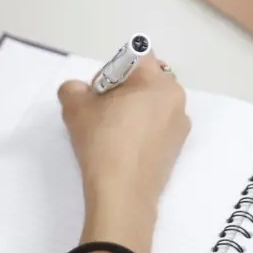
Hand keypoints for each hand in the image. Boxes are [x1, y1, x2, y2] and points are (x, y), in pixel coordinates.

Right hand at [58, 55, 189, 252]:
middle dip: (124, 90)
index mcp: (159, 82)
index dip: (113, 70)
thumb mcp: (76, 108)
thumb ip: (73, 89)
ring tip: (112, 134)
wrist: (122, 195)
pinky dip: (142, 131)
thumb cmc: (103, 143)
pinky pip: (157, 128)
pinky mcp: (177, 150)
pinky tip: (124, 149)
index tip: (99, 93)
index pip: (137, 57)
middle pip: (147, 81)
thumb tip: (78, 91)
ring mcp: (180, 127)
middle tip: (102, 113)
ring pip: (153, 105)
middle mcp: (176, 99)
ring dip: (134, 111)